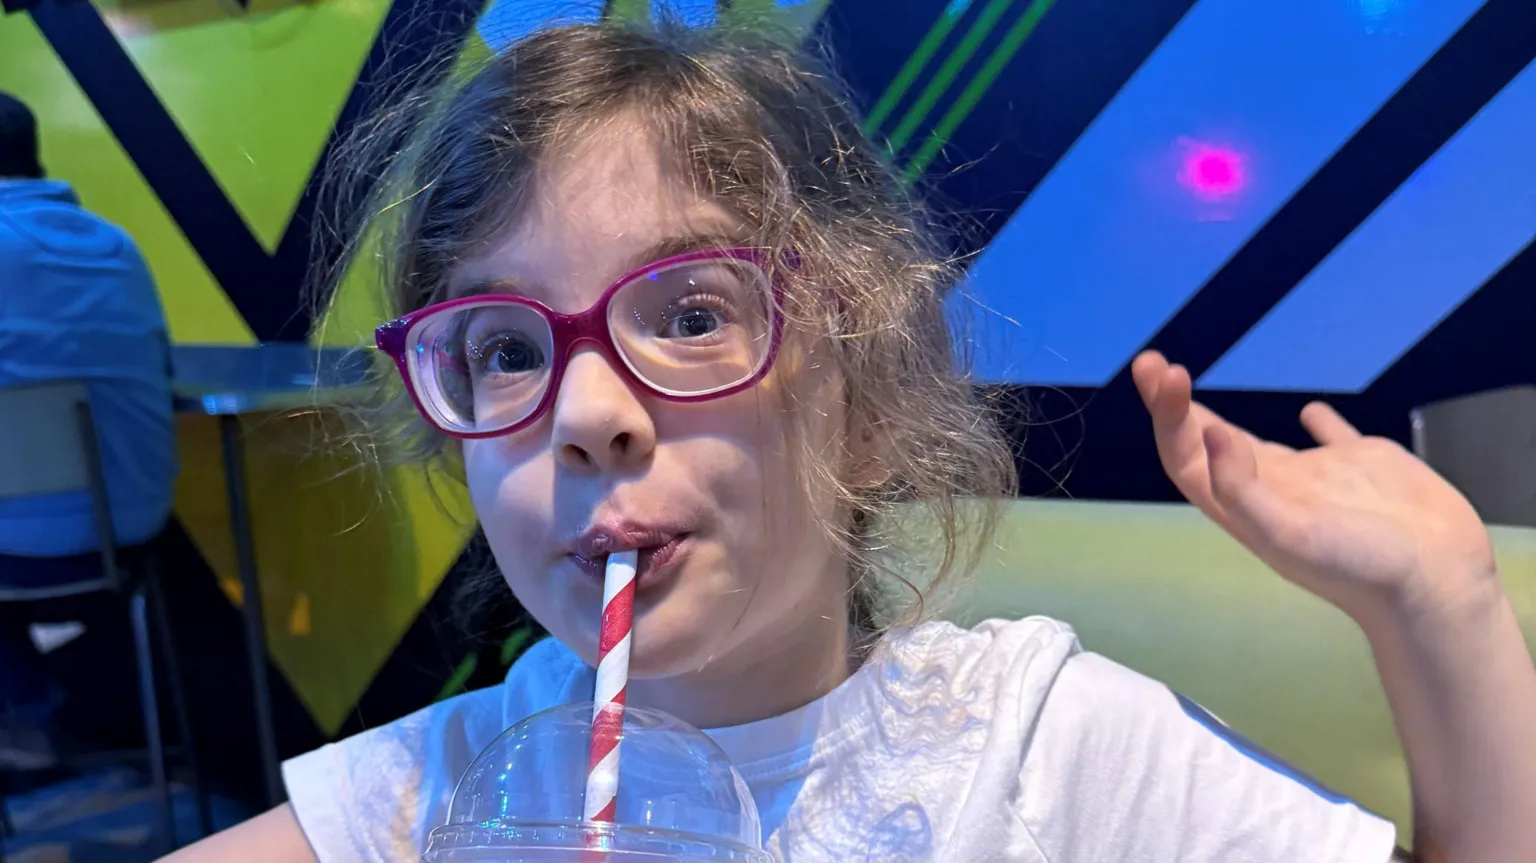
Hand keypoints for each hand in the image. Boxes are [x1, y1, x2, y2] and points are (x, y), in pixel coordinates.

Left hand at [1131, 351, 1499, 627]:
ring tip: (1185, 382)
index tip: (1168, 374)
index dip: (1169, 417)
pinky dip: (1320, 423)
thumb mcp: (1287, 532)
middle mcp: (1271, 490)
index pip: (1187, 456)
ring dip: (1215, 416)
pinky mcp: (1363, 467)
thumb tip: (1211, 432)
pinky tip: (1310, 413)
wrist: (1435, 581)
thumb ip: (1241, 486)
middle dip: (1174, 406)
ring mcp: (1316, 479)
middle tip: (1151, 364)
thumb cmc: (1358, 566)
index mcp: (1244, 507)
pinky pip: (1333, 439)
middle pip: (1205, 445)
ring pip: (1253, 443)